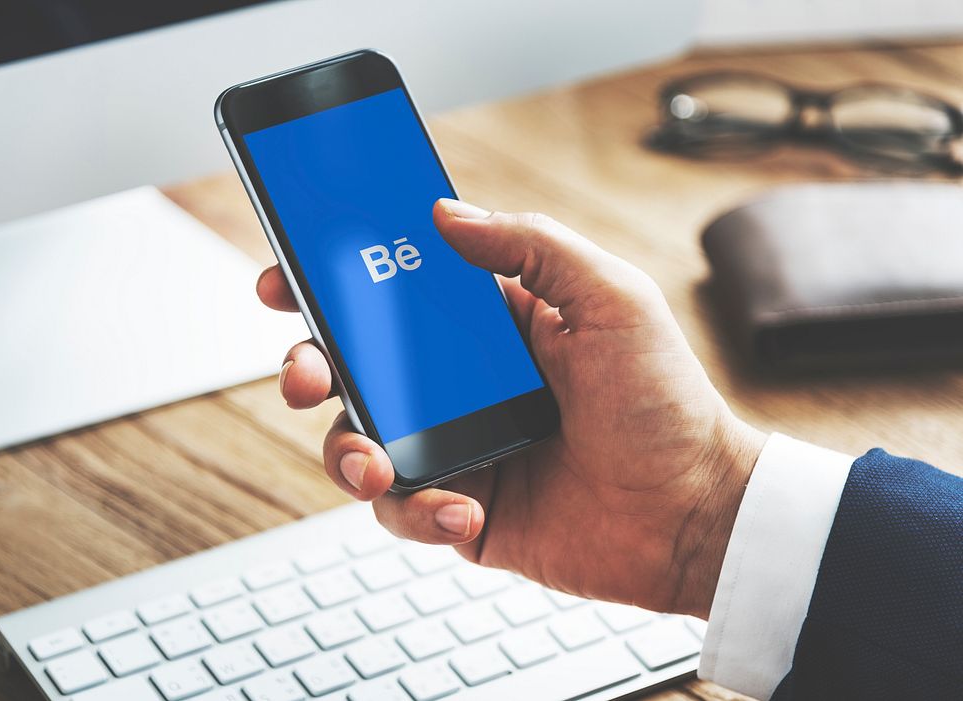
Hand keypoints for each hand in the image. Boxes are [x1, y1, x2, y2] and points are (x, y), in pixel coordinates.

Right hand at [257, 199, 765, 618]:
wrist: (693, 513)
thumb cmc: (666, 402)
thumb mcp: (611, 298)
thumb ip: (531, 245)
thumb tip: (445, 215)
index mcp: (490, 324)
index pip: (394, 292)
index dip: (333, 283)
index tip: (288, 278)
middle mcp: (462, 383)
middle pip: (356, 366)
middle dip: (312, 366)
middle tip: (308, 374)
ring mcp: (458, 446)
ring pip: (361, 440)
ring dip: (349, 451)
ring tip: (378, 465)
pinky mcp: (462, 508)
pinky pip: (404, 509)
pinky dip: (420, 512)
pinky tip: (466, 510)